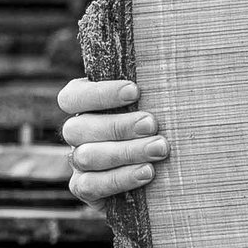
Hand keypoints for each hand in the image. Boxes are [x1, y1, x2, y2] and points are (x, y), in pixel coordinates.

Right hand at [60, 73, 166, 203]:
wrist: (165, 176)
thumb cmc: (161, 126)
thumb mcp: (156, 104)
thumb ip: (154, 87)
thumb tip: (174, 59)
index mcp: (85, 106)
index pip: (72, 96)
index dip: (100, 94)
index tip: (136, 91)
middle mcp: (77, 133)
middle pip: (80, 127)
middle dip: (119, 125)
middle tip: (153, 125)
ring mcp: (78, 162)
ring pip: (87, 156)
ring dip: (125, 151)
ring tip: (159, 149)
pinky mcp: (86, 188)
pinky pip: (90, 185)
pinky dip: (120, 178)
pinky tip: (146, 173)